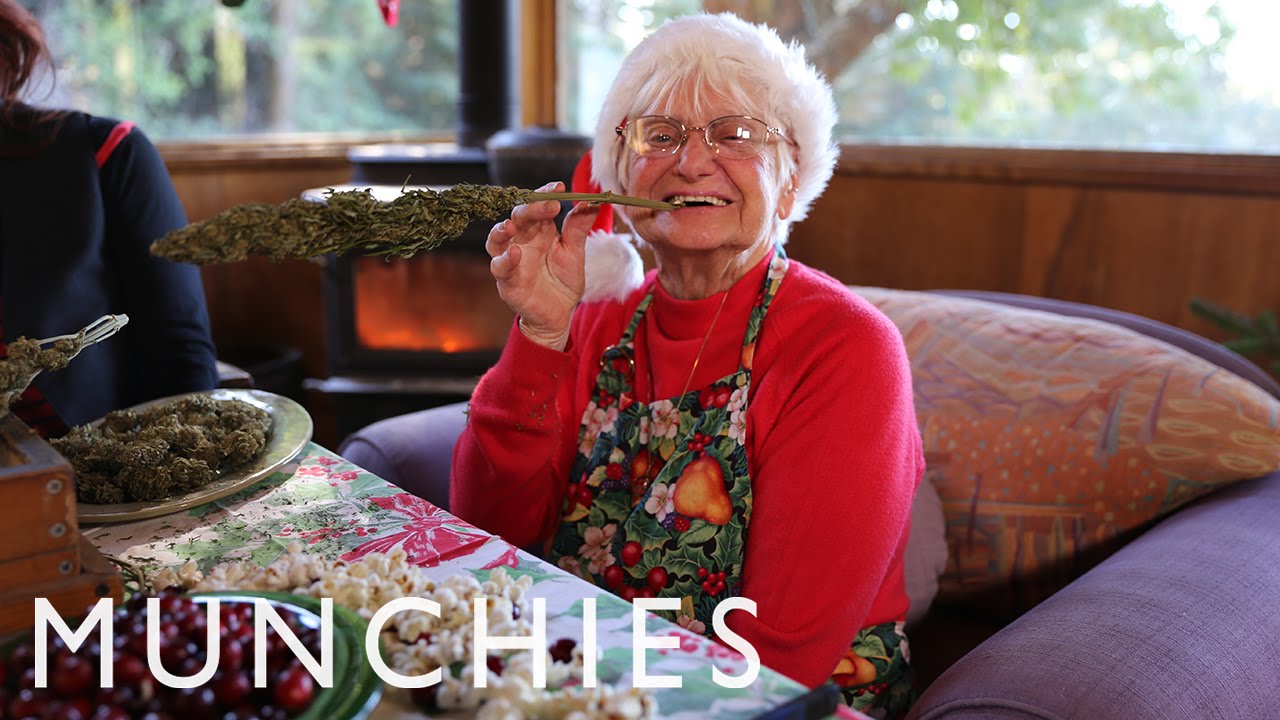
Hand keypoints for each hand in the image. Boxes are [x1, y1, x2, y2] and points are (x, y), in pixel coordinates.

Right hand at [486, 181, 600, 350]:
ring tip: (510, 225)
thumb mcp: (575, 253)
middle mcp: (522, 241)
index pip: (538, 206)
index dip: (546, 194)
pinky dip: (505, 260)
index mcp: (540, 230)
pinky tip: (514, 254)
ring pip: (497, 240)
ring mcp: (511, 260)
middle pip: (518, 217)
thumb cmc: (564, 281)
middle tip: (549, 204)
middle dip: (530, 208)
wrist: (560, 314)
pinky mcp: (507, 281)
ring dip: (500, 231)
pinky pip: (500, 268)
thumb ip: (579, 228)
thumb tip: (594, 203)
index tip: (560, 186)